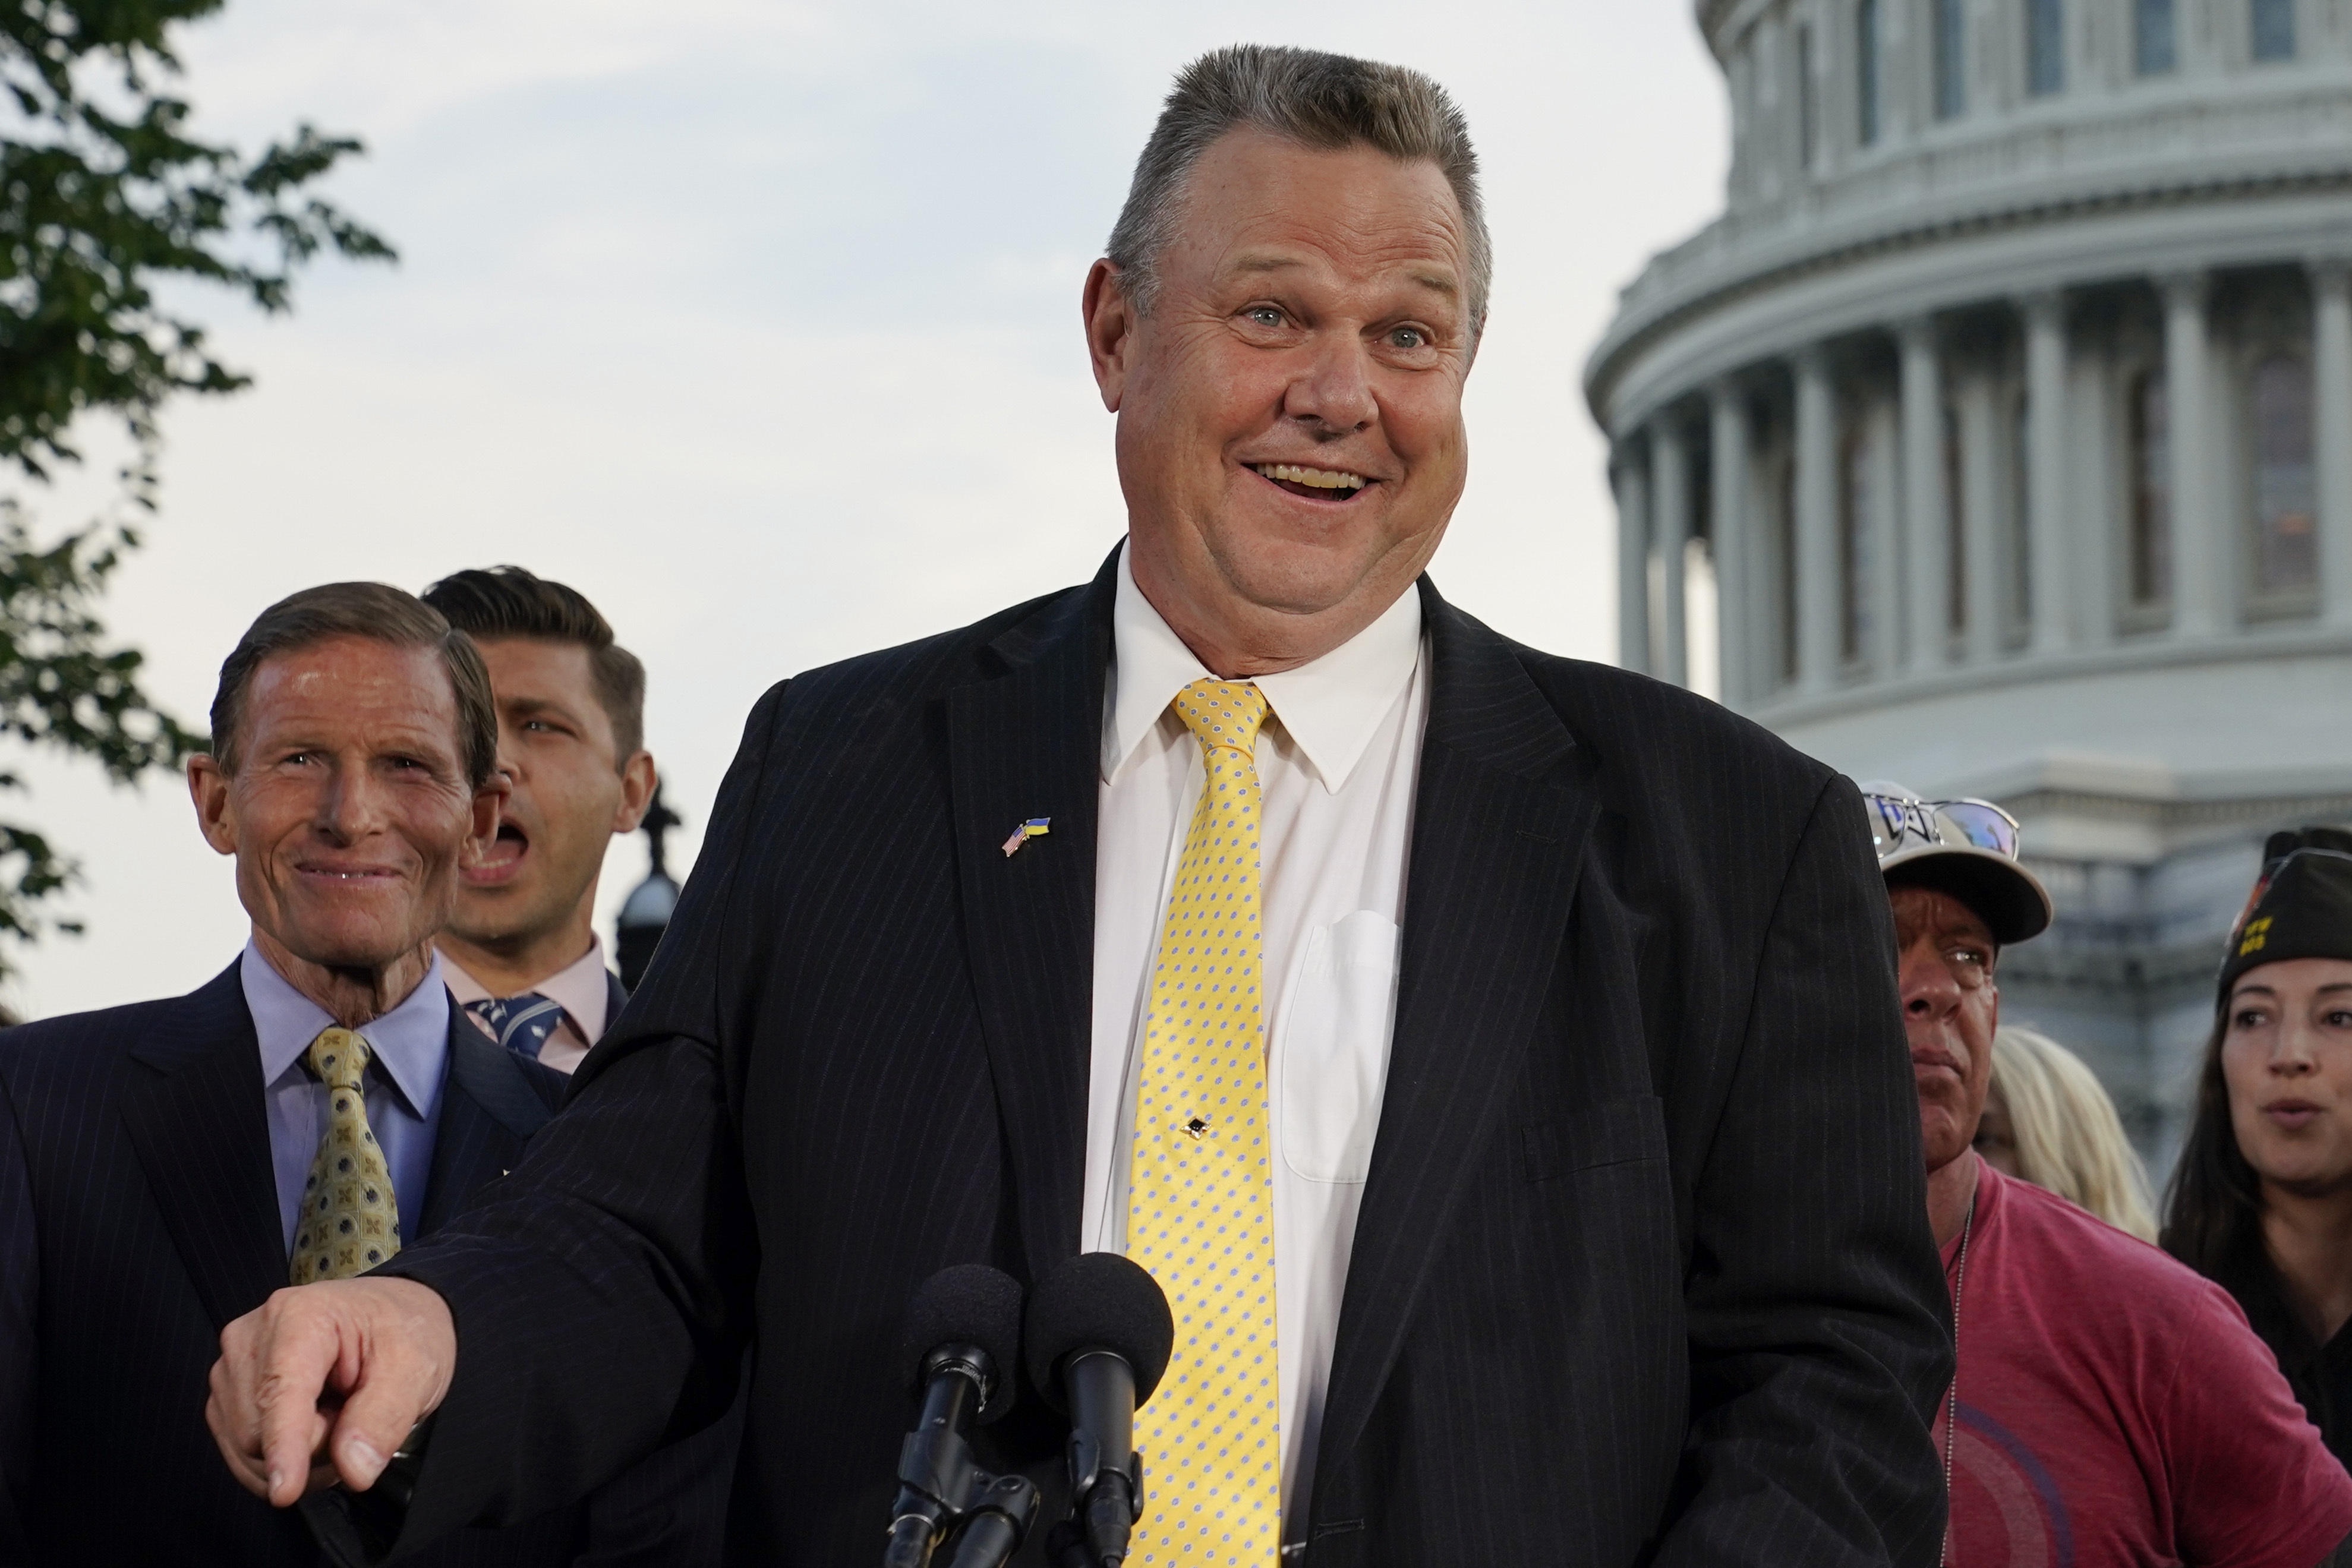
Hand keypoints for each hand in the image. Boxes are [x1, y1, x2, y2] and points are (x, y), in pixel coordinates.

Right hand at [206, 1277, 457, 1507]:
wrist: (388, 1317)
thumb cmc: (401, 1333)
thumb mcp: (415, 1366)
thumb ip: (385, 1416)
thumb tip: (354, 1469)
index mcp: (299, 1316)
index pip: (281, 1392)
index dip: (284, 1444)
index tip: (285, 1490)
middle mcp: (250, 1338)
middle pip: (261, 1432)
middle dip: (315, 1445)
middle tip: (357, 1413)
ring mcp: (232, 1369)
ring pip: (248, 1450)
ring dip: (301, 1455)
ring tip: (339, 1415)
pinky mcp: (227, 1398)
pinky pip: (242, 1456)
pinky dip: (283, 1458)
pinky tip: (315, 1428)